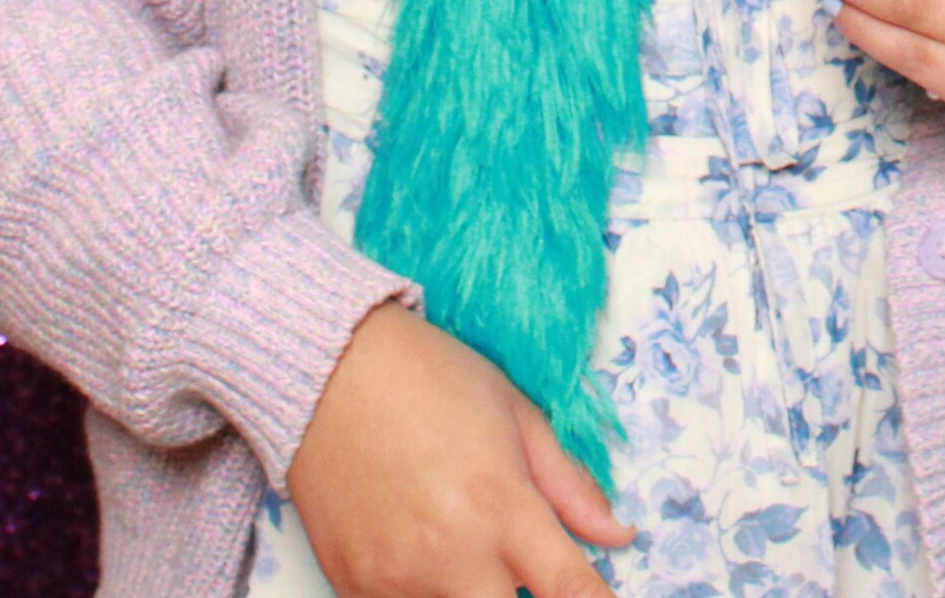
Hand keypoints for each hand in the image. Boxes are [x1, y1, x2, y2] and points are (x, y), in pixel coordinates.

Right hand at [286, 301, 631, 597]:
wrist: (325, 368)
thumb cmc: (429, 377)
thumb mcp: (517, 414)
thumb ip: (570, 486)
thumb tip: (618, 535)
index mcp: (503, 507)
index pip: (570, 591)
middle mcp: (452, 554)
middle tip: (520, 566)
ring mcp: (397, 577)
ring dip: (474, 593)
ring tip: (466, 546)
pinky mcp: (353, 585)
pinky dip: (424, 593)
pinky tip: (424, 554)